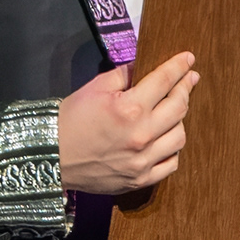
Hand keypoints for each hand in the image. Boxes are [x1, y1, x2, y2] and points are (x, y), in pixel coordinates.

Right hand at [57, 52, 196, 195]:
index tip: (188, 59)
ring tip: (172, 112)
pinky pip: (171, 164)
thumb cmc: (70, 120)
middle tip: (188, 80)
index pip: (164, 81)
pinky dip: (172, 151)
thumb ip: (124, 75)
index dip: (179, 67)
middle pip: (179, 107)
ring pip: (180, 137)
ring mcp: (142, 161)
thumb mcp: (95, 88)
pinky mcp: (139, 179)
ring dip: (179, 121)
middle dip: (185, 89)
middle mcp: (141, 135)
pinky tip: (166, 141)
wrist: (50, 156)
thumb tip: (144, 66)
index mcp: (130, 108)